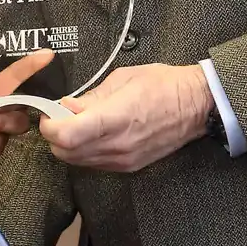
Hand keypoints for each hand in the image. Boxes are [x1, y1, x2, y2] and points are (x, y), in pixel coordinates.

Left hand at [36, 63, 213, 172]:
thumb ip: (91, 97)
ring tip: (79, 123)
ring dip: (69, 145)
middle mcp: (118, 145)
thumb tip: (66, 107)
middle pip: (65, 153)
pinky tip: (95, 133)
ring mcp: (124, 160)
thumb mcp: (123, 79)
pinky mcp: (130, 166)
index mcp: (116, 118)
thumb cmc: (163, 84)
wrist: (197, 106)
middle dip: (55, 135)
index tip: (50, 113)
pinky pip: (94, 164)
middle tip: (62, 116)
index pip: (67, 136)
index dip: (50, 126)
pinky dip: (84, 151)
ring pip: (77, 161)